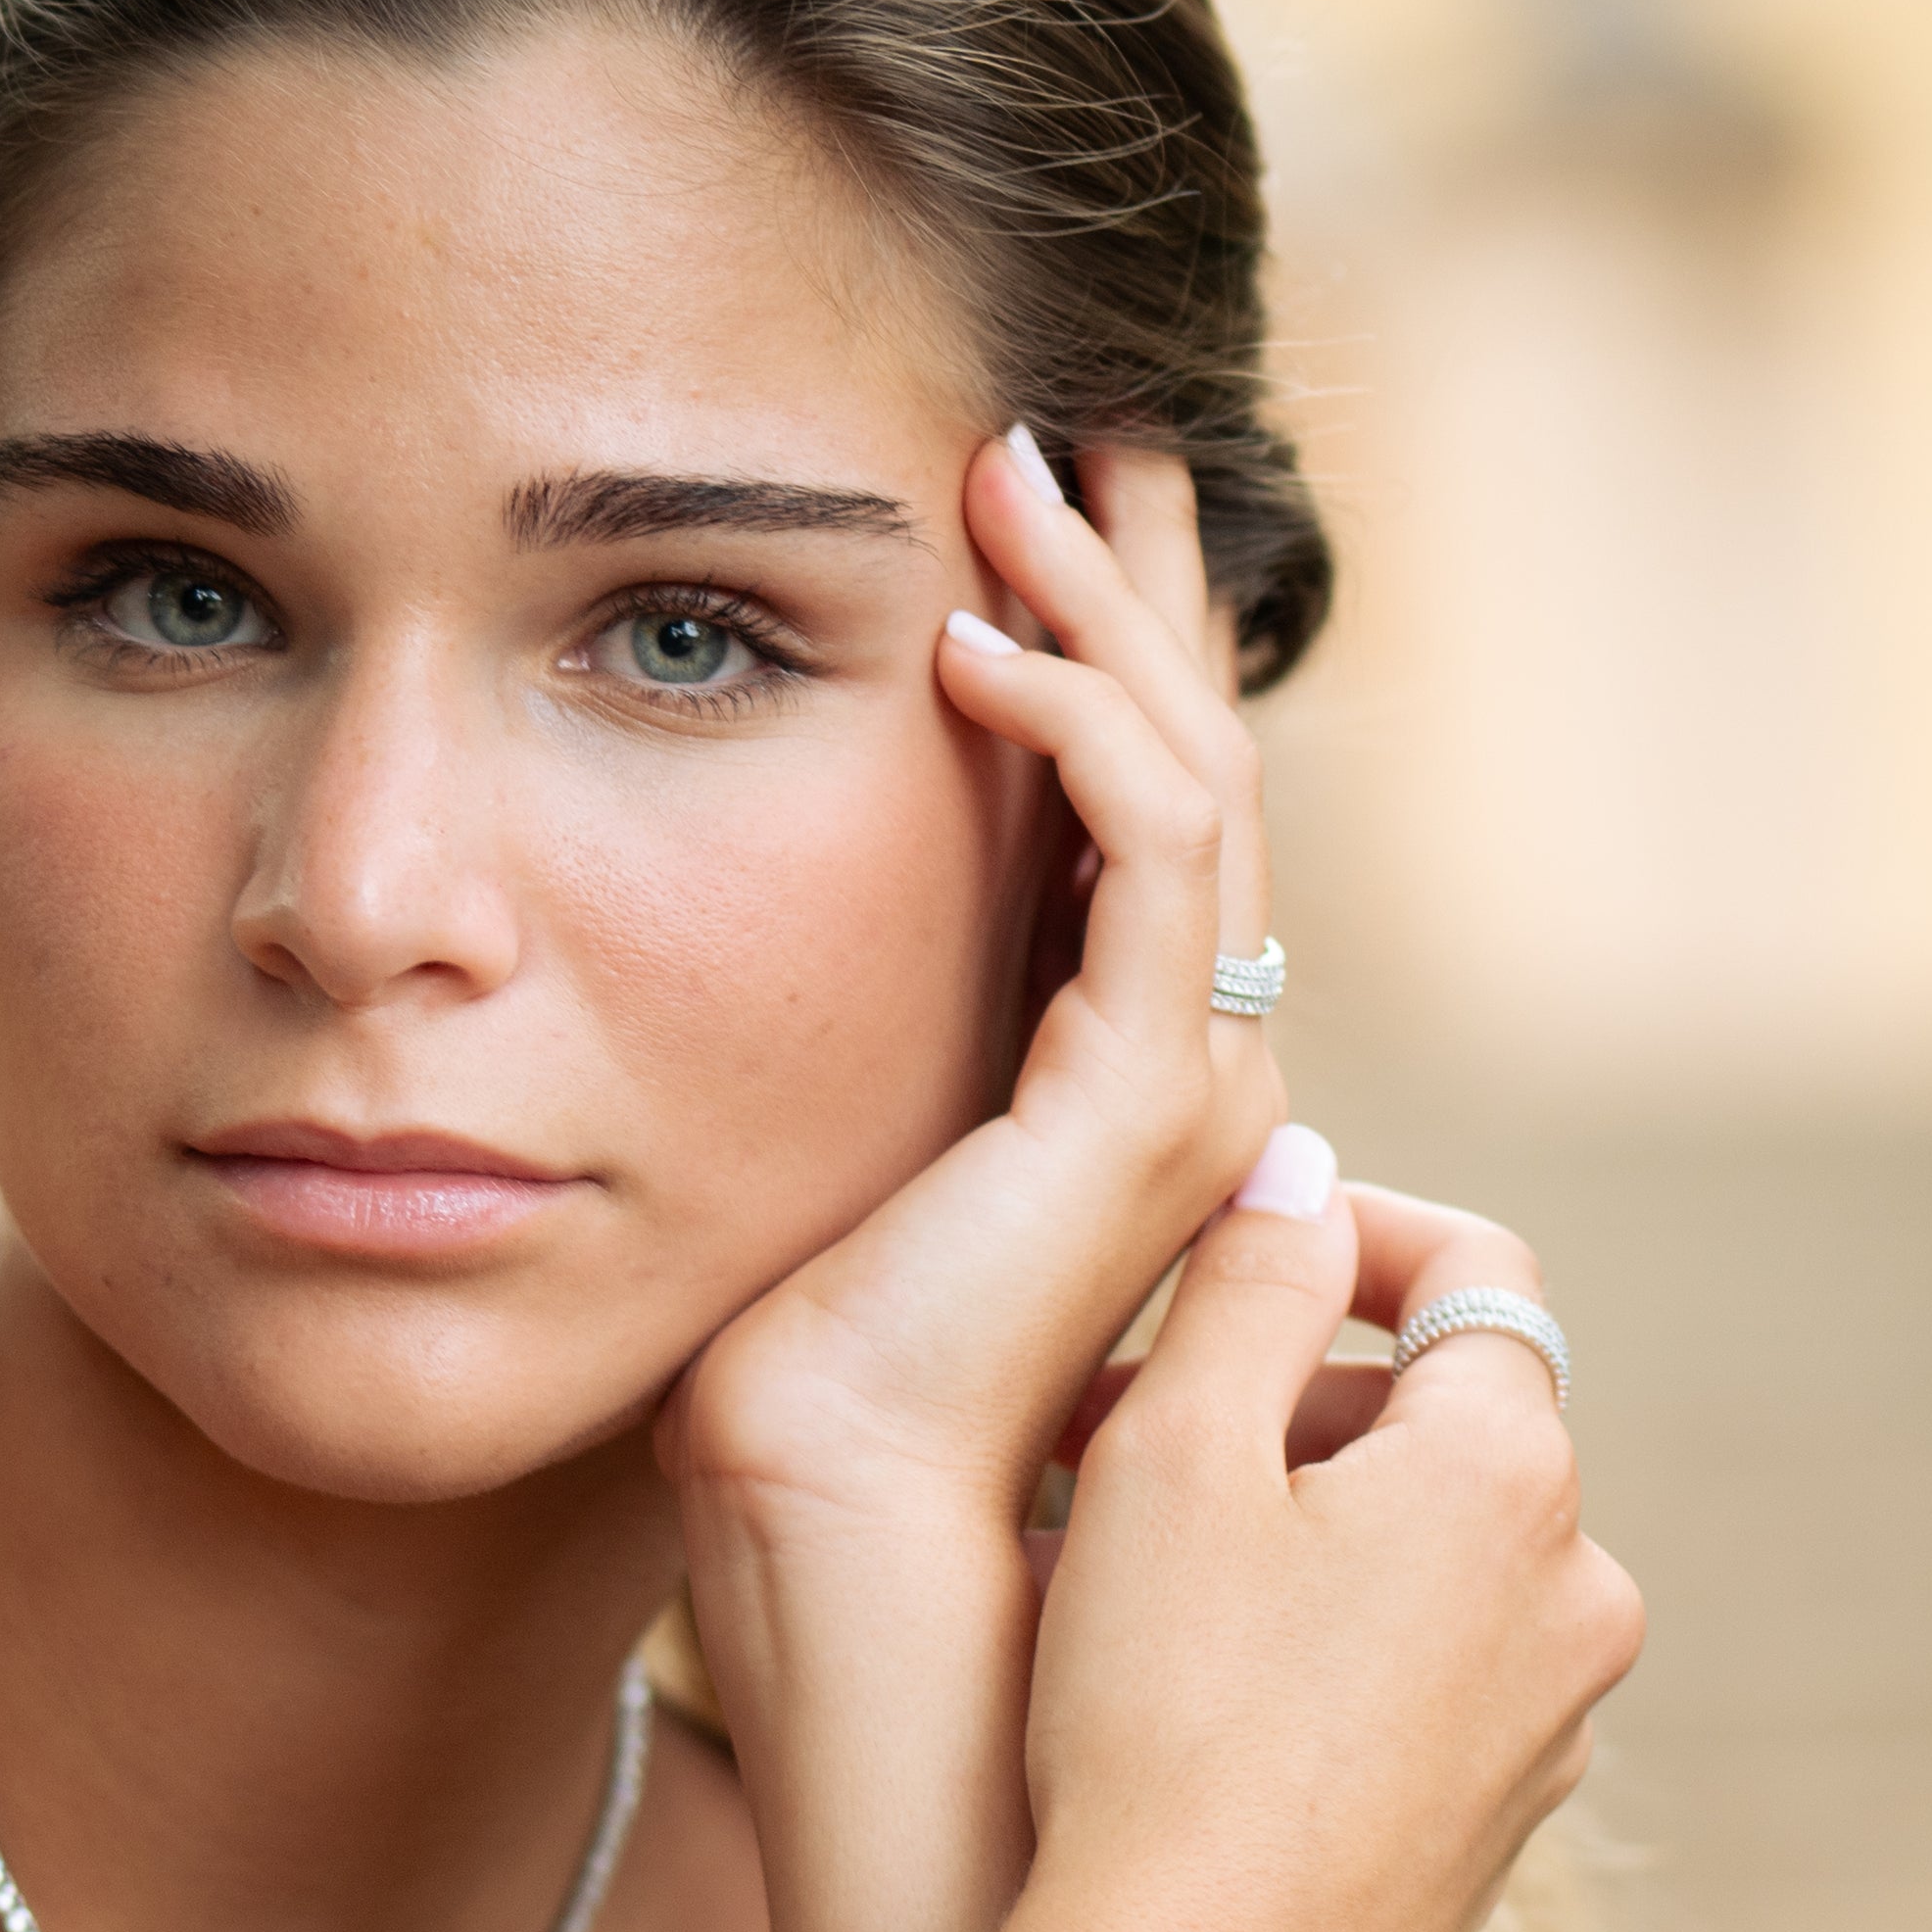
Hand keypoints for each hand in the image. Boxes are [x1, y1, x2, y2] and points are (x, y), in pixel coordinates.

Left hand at [661, 424, 1279, 1575]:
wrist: (822, 1522)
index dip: (1112, 638)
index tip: (1034, 495)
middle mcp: (1190, 1062)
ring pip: (1188, 772)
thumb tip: (736, 924)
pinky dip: (1075, 724)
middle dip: (1133, 571)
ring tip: (1006, 463)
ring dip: (1099, 604)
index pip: (1148, 804)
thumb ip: (837, 1030)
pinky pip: (1145, 852)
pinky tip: (974, 639)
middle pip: (1195, 754)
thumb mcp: (813, 1140)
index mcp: (1122, 1072)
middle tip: (1064, 409)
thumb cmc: (786, 1385)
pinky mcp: (1143, 1096)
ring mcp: (1191, 1077)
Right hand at [1020, 1170, 1642, 1931]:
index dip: (1345, 1232)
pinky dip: (1319, 1653)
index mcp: (1511, 1473)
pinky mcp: (1491, 1839)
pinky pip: (1414, 1686)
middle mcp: (1572, 1595)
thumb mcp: (1172, 1454)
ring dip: (1294, 1533)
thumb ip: (1246, 1283)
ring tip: (1124, 1577)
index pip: (1475, 1273)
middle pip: (1440, 1424)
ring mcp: (1546, 1732)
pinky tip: (1180, 1708)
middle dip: (1284, 1400)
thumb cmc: (1160, 1726)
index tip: (1230, 1251)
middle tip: (1111, 1434)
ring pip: (1421, 1564)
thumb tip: (1297, 1172)